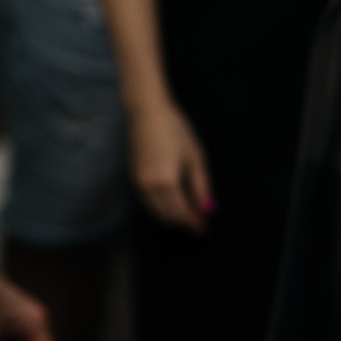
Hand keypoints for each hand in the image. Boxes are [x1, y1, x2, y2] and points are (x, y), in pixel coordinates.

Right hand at [128, 92, 213, 230]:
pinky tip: (173, 201)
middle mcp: (149, 186)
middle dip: (184, 221)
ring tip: (189, 212)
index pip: (182, 213)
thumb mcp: (195, 157)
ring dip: (173, 216)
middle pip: (168, 216)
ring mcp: (138, 183)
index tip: (204, 228)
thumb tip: (206, 209)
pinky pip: (148, 202)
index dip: (194, 222)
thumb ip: (201, 186)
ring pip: (156, 211)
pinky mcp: (133, 178)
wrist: (147, 112)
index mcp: (167, 181)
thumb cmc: (174, 129)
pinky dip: (162, 206)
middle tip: (199, 221)